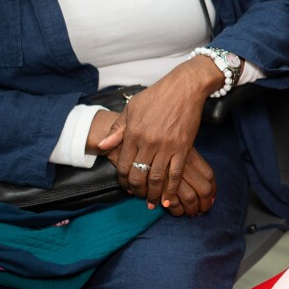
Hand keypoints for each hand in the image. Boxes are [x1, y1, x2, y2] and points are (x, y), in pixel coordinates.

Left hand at [98, 57, 220, 206]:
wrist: (184, 88)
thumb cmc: (157, 95)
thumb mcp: (132, 108)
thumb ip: (117, 129)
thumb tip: (103, 146)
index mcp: (133, 133)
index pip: (123, 165)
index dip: (122, 180)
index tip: (125, 186)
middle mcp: (148, 142)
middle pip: (138, 175)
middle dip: (136, 190)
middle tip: (138, 195)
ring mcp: (166, 146)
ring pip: (156, 178)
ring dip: (152, 194)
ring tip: (151, 201)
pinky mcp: (183, 147)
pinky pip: (176, 173)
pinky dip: (171, 188)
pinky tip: (168, 198)